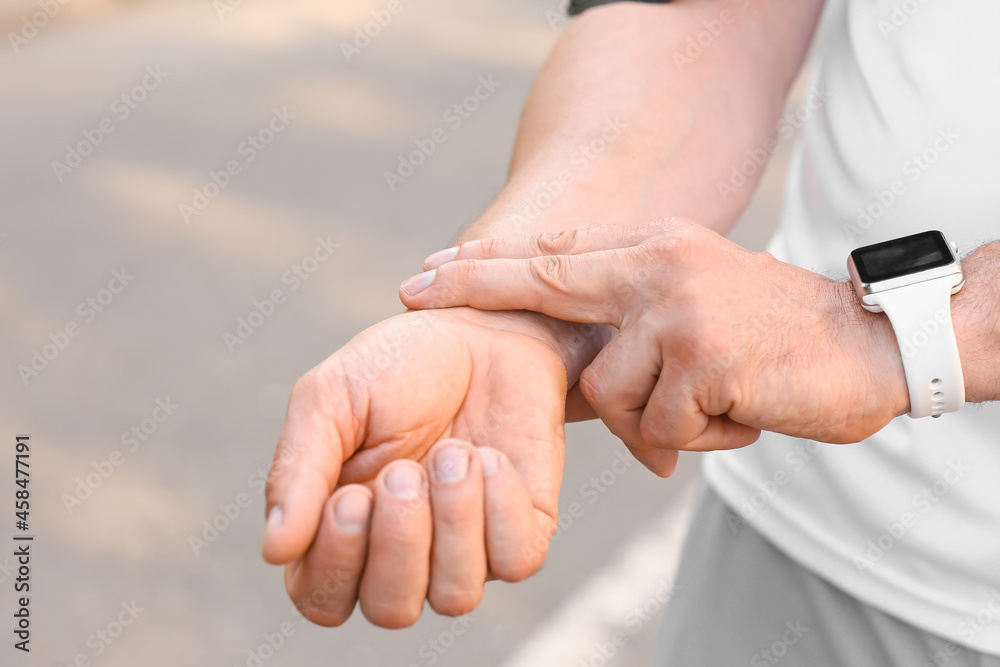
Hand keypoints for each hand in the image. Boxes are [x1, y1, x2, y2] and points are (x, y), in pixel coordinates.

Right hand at [262, 306, 604, 627]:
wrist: (482, 331)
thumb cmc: (397, 366)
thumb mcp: (329, 400)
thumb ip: (297, 471)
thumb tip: (274, 549)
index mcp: (340, 531)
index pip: (322, 598)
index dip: (335, 562)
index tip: (350, 497)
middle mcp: (402, 554)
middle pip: (391, 608)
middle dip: (398, 539)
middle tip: (403, 470)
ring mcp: (465, 549)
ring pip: (455, 596)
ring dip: (452, 519)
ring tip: (453, 451)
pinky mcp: (521, 533)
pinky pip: (514, 562)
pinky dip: (500, 506)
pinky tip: (488, 455)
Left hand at [399, 218, 909, 472]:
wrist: (869, 344)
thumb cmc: (776, 334)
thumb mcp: (700, 298)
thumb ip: (636, 313)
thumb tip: (575, 361)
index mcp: (656, 249)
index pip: (553, 256)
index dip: (485, 265)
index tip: (426, 274)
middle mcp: (660, 268)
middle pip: (552, 296)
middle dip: (486, 296)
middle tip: (421, 293)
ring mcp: (678, 312)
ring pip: (610, 394)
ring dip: (657, 420)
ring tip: (715, 407)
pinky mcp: (702, 360)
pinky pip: (658, 428)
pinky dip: (693, 440)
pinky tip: (739, 417)